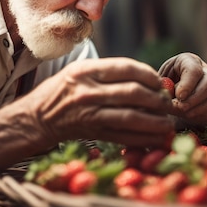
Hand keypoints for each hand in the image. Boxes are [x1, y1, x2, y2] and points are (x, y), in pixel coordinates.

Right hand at [26, 57, 175, 147]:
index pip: (127, 68)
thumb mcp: (80, 71)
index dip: (149, 74)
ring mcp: (90, 113)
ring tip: (168, 122)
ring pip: (132, 116)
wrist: (38, 117)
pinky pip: (125, 136)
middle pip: (134, 92)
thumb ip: (109, 71)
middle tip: (167, 103)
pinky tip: (157, 137)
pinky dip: (144, 138)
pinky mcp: (93, 132)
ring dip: (156, 120)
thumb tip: (146, 77)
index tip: (159, 82)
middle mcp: (88, 91)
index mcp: (86, 71)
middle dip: (157, 98)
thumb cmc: (62, 91)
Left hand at [158, 53, 206, 125]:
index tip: (178, 96)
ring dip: (197, 108)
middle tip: (180, 107)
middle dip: (194, 98)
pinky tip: (189, 115)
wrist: (171, 101)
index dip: (187, 84)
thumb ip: (163, 88)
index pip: (194, 70)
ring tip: (181, 112)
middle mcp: (206, 72)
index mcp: (189, 61)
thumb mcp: (160, 84)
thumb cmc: (163, 88)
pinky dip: (201, 115)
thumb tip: (167, 96)